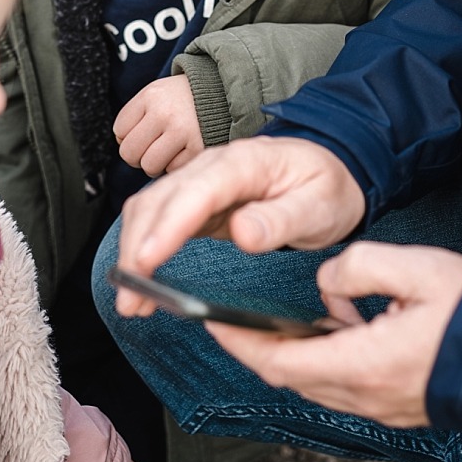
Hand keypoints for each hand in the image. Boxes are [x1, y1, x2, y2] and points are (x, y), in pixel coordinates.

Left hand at [113, 75, 203, 175]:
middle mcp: (164, 113)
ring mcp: (182, 131)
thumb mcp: (157, 93)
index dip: (127, 137)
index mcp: (150, 96)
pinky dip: (176, 165)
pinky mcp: (199, 148)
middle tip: (150, 149)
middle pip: (129, 152)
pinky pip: (173, 170)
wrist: (223, 93)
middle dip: (137, 156)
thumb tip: (122, 144)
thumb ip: (137, 115)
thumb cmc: (184, 98)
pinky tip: (183, 151)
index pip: (119, 131)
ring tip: (166, 152)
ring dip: (155, 164)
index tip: (141, 133)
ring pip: (149, 166)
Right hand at [113, 136, 364, 316]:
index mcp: (245, 163)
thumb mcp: (319, 205)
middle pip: (160, 200)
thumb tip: (243, 233)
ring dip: (132, 250)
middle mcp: (213, 166)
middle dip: (137, 247)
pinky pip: (158, 218)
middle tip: (132, 297)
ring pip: (150, 207)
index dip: (166, 226)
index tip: (146, 260)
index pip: (196, 192)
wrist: (329, 171)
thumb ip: (281, 219)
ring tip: (132, 298)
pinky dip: (142, 246)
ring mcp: (200, 181)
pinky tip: (141, 278)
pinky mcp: (195, 201)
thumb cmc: (326, 187)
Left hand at [206, 242, 461, 427]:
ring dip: (291, 351)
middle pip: (289, 375)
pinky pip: (341, 383)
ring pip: (314, 381)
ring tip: (276, 318)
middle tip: (229, 318)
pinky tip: (335, 325)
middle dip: (255, 346)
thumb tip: (328, 282)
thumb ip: (358, 266)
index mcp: (362, 364)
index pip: (278, 360)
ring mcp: (379, 405)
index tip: (211, 320)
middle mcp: (364, 394)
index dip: (239, 341)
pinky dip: (322, 357)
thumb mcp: (415, 268)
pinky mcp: (393, 404)